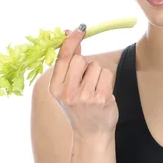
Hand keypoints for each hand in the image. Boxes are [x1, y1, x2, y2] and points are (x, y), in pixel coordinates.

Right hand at [49, 25, 118, 140]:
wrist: (91, 133)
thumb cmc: (79, 107)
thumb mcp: (67, 88)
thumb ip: (67, 64)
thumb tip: (70, 33)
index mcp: (55, 88)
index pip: (64, 57)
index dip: (72, 40)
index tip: (80, 28)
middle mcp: (68, 92)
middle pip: (81, 59)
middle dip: (86, 64)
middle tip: (86, 81)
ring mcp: (85, 96)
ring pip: (95, 65)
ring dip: (98, 74)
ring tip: (94, 90)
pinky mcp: (101, 98)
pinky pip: (107, 74)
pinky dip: (107, 80)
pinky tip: (102, 94)